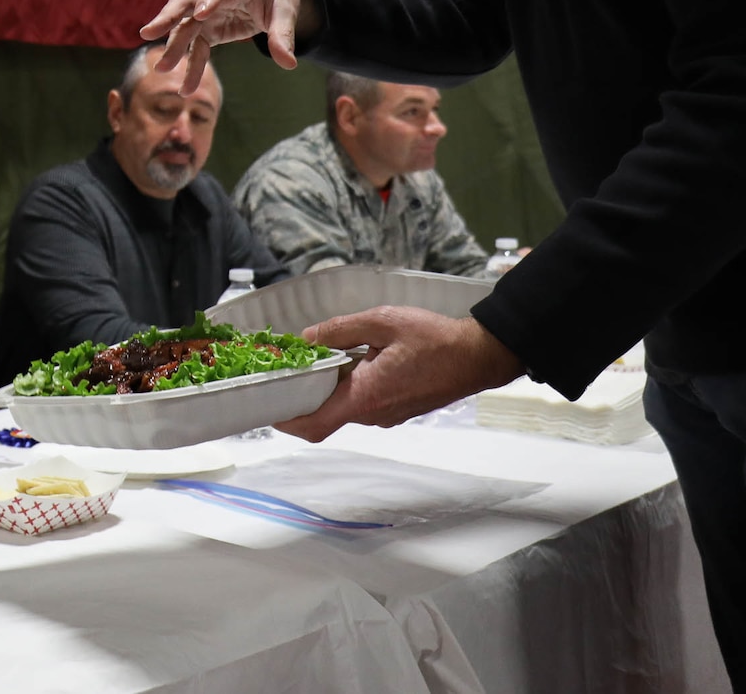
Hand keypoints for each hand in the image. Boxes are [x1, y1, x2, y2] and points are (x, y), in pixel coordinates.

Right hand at [138, 0, 318, 95]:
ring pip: (184, 27)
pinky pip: (196, 48)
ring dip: (174, 48)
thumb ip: (283, 35)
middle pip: (185, 2)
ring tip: (163, 69)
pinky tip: (186, 88)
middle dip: (167, 18)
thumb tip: (288, 63)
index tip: (200, 14)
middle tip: (148, 34)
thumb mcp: (286, 12)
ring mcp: (206, 12)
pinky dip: (192, 67)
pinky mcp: (207, 28)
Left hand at [275, 308, 522, 442]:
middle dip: (304, 393)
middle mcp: (374, 414)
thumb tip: (308, 338)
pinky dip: (350, 387)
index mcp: (366, 396)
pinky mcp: (397, 410)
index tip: (266, 405)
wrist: (479, 356)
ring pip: (344, 407)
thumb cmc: (437, 340)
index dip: (285, 420)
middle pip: (324, 414)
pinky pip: (363, 402)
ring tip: (321, 357)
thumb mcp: (382, 322)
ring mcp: (387, 415)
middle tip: (288, 368)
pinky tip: (352, 360)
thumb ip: (340, 330)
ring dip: (330, 387)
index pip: (314, 423)